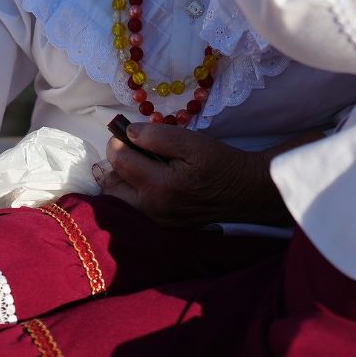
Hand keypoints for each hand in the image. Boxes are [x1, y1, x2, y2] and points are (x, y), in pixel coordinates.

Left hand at [94, 121, 287, 225]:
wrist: (244, 191)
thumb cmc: (220, 163)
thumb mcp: (192, 142)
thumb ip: (158, 136)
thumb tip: (130, 133)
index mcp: (159, 186)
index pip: (120, 161)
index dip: (118, 141)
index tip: (126, 131)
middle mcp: (153, 209)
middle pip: (111, 188)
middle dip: (111, 165)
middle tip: (123, 149)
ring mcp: (157, 221)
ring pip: (119, 202)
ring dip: (118, 181)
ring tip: (127, 164)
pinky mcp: (163, 225)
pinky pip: (134, 210)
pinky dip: (130, 194)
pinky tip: (140, 180)